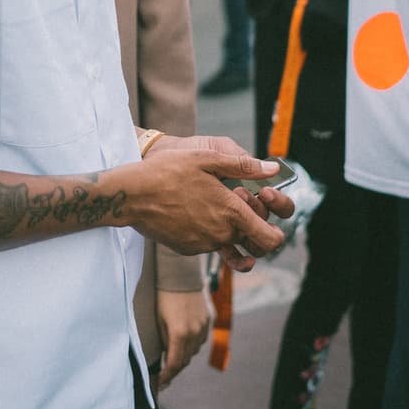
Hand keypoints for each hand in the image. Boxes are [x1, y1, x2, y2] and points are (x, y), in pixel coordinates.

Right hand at [123, 134, 293, 267]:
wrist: (132, 195)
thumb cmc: (168, 171)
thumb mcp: (206, 159)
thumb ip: (242, 166)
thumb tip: (272, 170)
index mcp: (232, 212)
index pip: (271, 239)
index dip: (276, 232)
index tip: (265, 215)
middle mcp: (222, 234)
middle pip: (252, 244)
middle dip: (253, 229)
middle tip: (239, 204)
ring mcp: (204, 245)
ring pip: (229, 242)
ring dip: (228, 227)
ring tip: (210, 202)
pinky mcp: (188, 249)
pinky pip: (207, 242)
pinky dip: (206, 230)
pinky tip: (191, 209)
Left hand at [155, 288, 210, 389]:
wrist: (180, 274)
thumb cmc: (163, 296)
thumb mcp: (159, 320)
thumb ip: (163, 341)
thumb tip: (164, 358)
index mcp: (180, 333)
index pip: (174, 364)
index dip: (166, 376)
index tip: (159, 383)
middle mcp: (195, 333)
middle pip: (186, 360)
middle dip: (174, 368)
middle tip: (164, 374)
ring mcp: (204, 326)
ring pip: (195, 350)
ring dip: (184, 355)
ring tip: (173, 356)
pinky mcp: (209, 319)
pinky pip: (201, 338)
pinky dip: (193, 343)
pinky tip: (184, 340)